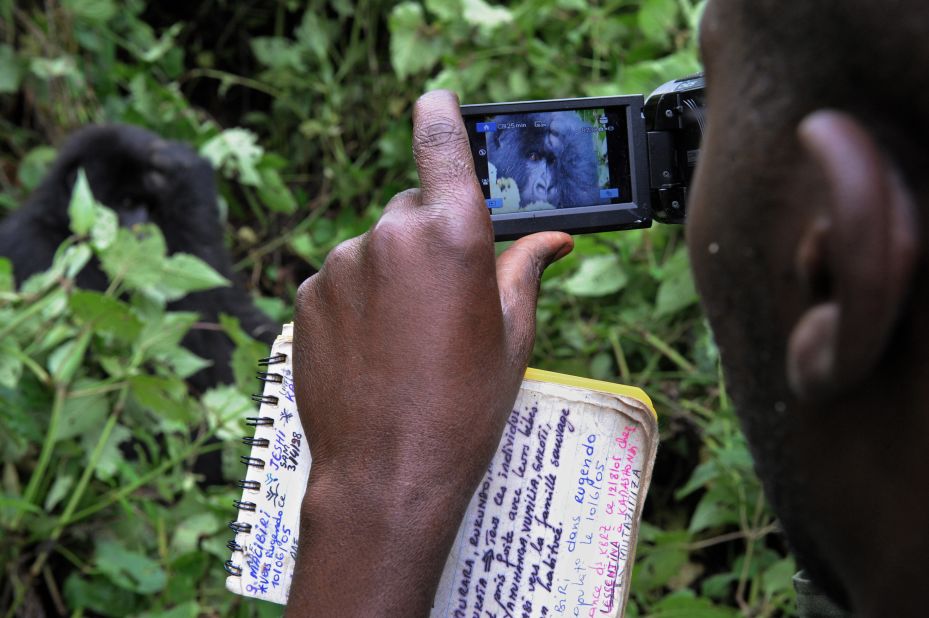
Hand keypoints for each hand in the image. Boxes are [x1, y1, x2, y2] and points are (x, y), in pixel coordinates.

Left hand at [286, 90, 571, 615]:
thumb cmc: (464, 408)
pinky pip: (340, 280)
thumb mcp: (511, 337)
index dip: (440, 114)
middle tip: (444, 300)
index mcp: (454, 236)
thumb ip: (525, 271)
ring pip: (374, 248)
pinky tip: (372, 348)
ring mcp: (342, 265)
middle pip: (412, 209)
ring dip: (391, 274)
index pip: (440, 141)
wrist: (388, 472)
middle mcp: (392, 235)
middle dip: (430, 238)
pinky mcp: (308, 295)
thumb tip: (555, 239)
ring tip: (406, 339)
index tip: (436, 99)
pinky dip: (357, 300)